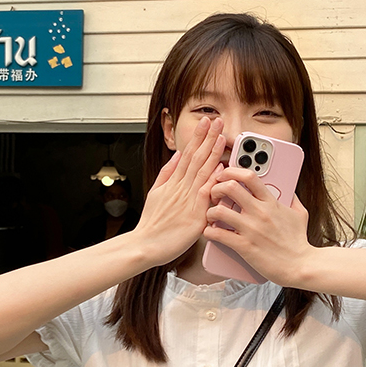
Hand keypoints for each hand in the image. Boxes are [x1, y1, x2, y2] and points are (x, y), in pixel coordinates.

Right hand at [135, 117, 226, 265]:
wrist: (145, 245)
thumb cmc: (152, 224)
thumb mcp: (156, 192)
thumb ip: (167, 173)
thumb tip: (177, 155)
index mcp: (173, 182)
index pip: (188, 154)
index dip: (198, 137)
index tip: (206, 123)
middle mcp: (181, 188)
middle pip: (196, 158)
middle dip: (208, 137)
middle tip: (218, 120)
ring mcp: (187, 201)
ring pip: (202, 172)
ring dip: (213, 153)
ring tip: (221, 136)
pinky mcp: (194, 216)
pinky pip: (205, 195)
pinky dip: (212, 181)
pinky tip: (221, 169)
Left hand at [203, 167, 311, 285]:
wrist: (301, 266)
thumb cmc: (299, 242)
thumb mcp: (300, 214)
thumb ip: (292, 198)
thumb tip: (288, 188)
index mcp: (271, 202)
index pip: (249, 176)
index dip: (232, 171)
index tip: (224, 174)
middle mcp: (260, 212)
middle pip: (230, 187)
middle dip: (216, 187)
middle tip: (214, 194)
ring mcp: (251, 229)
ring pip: (219, 211)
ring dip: (210, 211)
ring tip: (211, 216)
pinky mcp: (244, 246)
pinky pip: (218, 234)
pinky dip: (209, 232)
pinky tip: (210, 232)